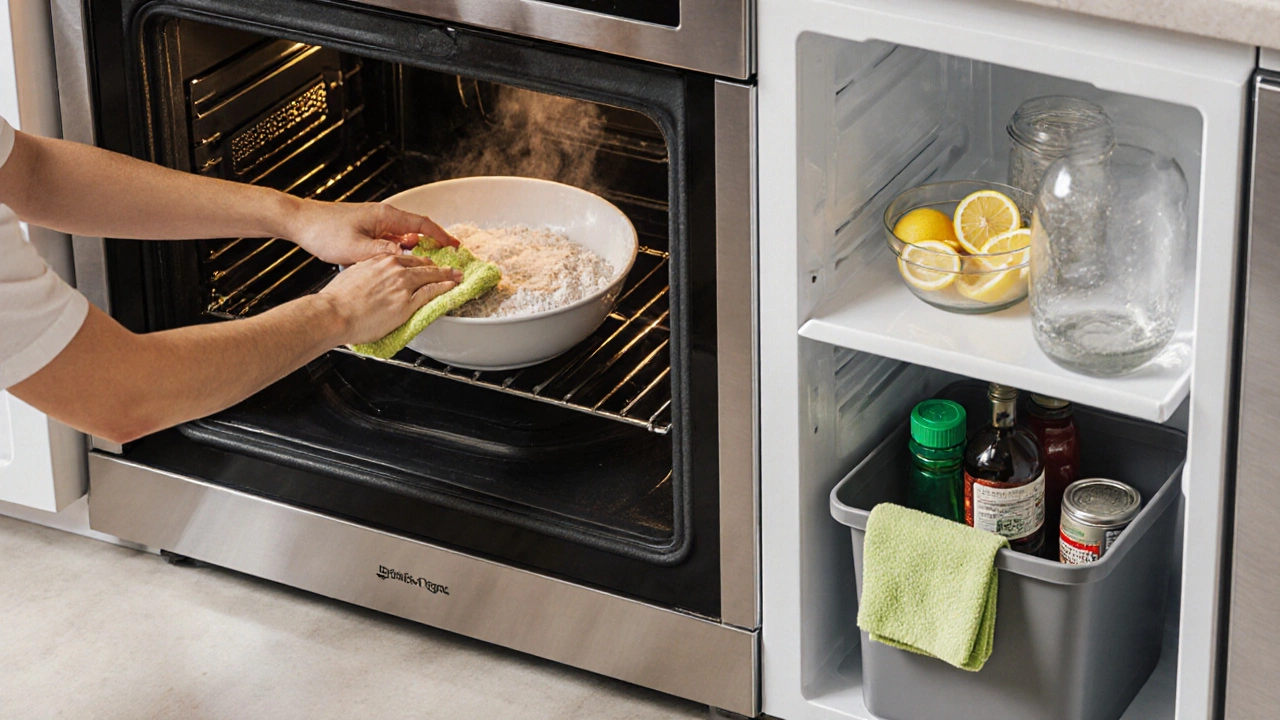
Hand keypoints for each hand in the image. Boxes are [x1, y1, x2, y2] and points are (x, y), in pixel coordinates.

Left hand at [285, 199, 458, 265]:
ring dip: (417, 249)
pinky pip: (391, 240)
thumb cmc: (324, 231)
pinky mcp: (366, 231)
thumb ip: (384, 253)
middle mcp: (383, 217)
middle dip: (434, 244)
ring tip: (428, 265)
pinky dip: (401, 250)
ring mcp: (375, 223)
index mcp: (385, 216)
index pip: (423, 225)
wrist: (300, 222)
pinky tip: (400, 263)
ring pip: (404, 237)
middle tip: (447, 259)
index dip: (442, 236)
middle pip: (417, 230)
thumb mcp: (356, 248)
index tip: (456, 247)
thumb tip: (406, 257)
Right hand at [318, 254, 460, 344]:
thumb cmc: (337, 299)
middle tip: (449, 268)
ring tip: (458, 276)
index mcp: (379, 260)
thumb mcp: (353, 275)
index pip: (406, 258)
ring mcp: (402, 285)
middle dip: (438, 266)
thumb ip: (368, 274)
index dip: (419, 261)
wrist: (334, 312)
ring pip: (430, 276)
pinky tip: (452, 287)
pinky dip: (444, 288)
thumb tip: (370, 280)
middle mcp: (393, 268)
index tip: (426, 263)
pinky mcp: (406, 303)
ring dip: (447, 275)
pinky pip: (430, 293)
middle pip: (422, 264)